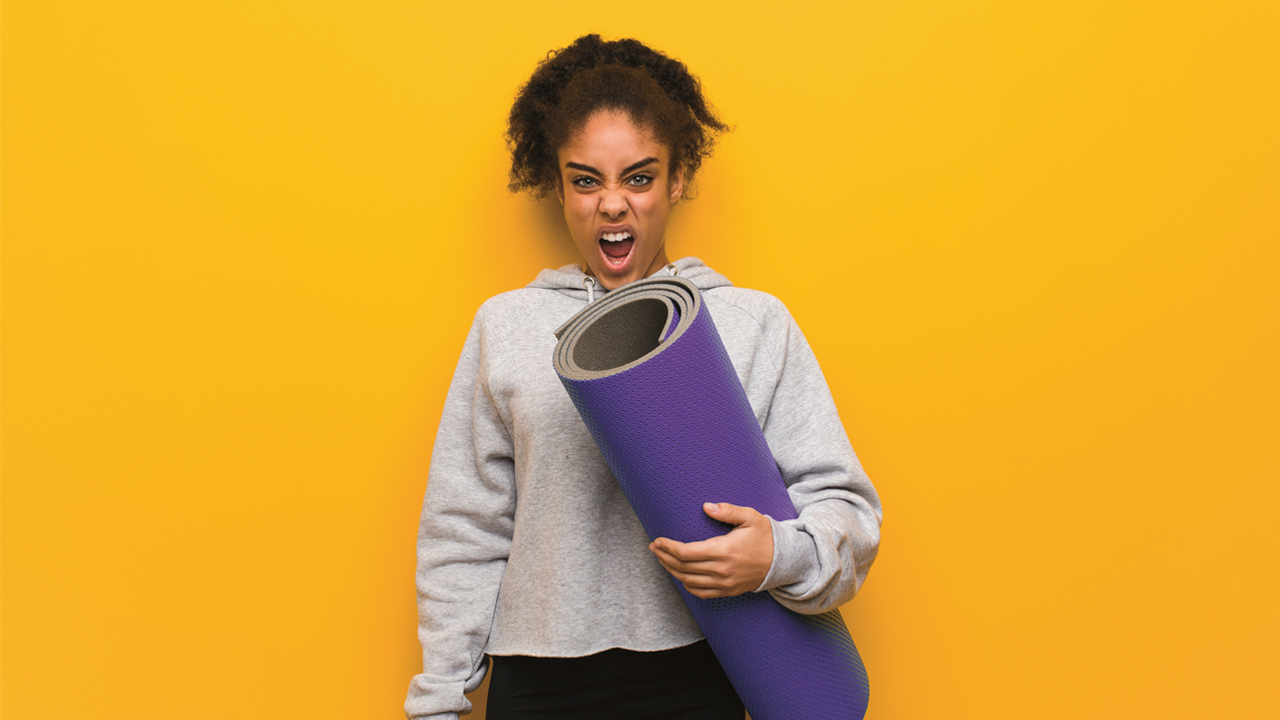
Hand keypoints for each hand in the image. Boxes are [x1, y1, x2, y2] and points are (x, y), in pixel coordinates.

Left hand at [648, 502, 774, 597]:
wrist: (784, 561)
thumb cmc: (766, 536)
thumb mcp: (751, 517)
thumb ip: (728, 511)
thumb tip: (706, 506)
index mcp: (725, 551)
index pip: (687, 553)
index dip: (668, 547)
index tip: (658, 540)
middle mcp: (722, 570)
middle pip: (683, 567)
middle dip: (664, 557)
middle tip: (654, 547)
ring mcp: (725, 583)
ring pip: (689, 581)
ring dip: (672, 570)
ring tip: (662, 559)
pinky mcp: (728, 591)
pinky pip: (701, 592)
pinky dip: (686, 584)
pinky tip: (680, 575)